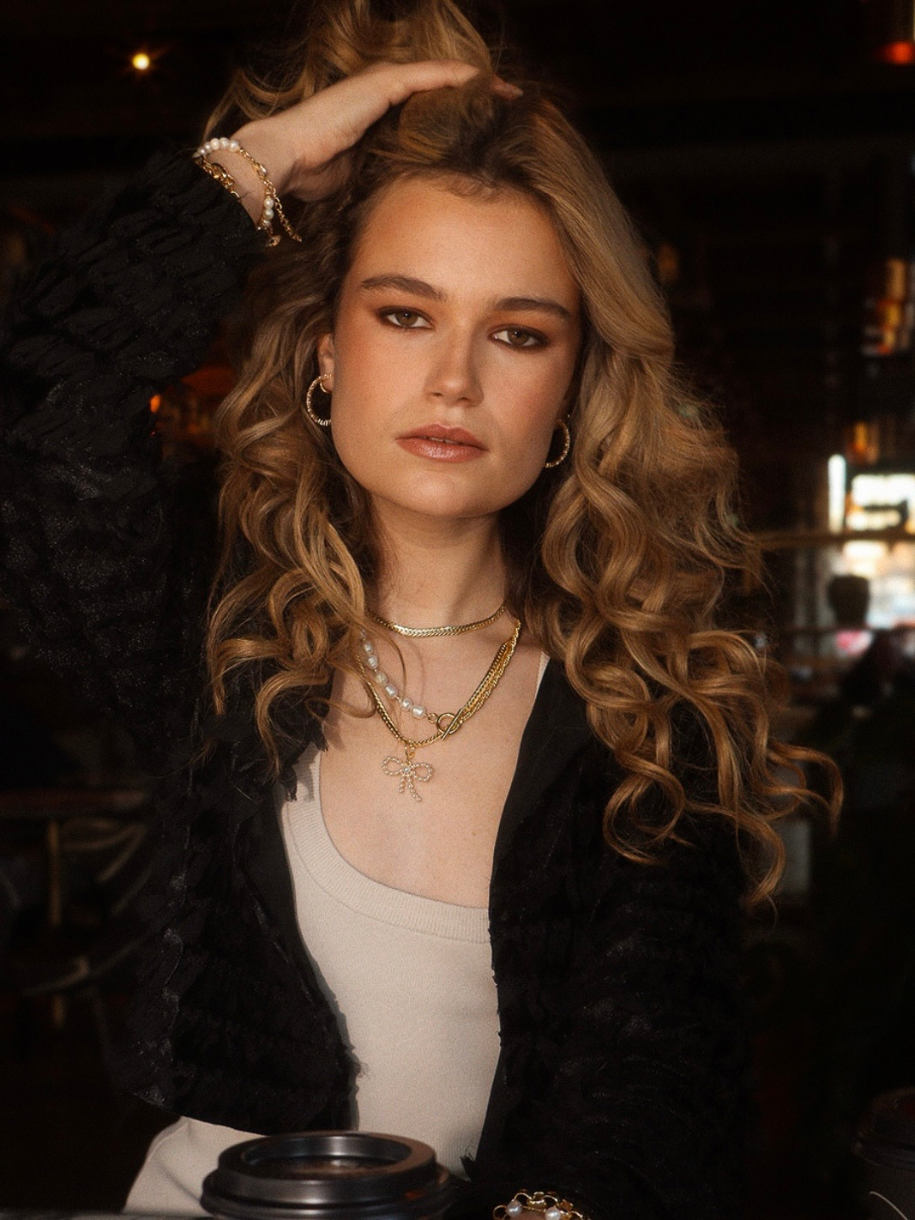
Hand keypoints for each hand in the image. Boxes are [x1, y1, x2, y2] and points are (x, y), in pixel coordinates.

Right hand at [210, 60, 518, 215]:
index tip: (488, 125)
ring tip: (507, 92)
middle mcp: (381, 95)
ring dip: (474, 84)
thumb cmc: (311, 179)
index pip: (427, 109)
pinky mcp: (380, 86)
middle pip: (438, 89)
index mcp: (378, 117)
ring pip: (439, 78)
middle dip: (474, 96)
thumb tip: (406, 207)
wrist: (283, 162)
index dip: (458, 113)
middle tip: (508, 104)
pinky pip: (428, 77)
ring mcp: (380, 86)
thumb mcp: (361, 181)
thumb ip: (383, 180)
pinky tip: (482, 83)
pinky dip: (456, 78)